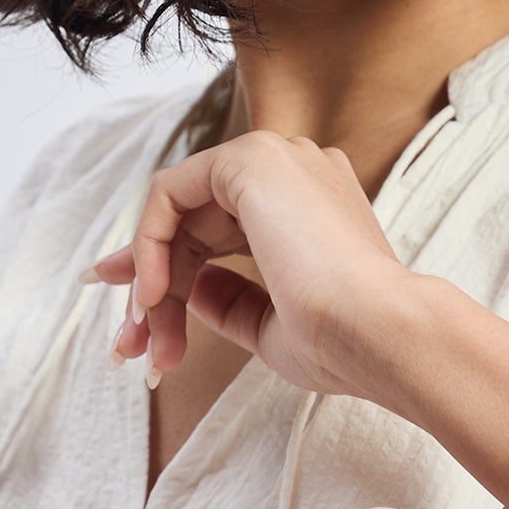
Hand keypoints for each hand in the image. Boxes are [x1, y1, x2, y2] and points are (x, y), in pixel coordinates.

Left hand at [81, 126, 412, 397]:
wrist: (380, 334)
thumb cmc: (344, 342)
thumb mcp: (272, 325)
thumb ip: (229, 300)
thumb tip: (184, 289)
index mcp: (311, 207)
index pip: (219, 227)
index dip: (169, 270)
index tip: (137, 320)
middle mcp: (296, 173)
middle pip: (192, 222)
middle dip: (151, 286)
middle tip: (128, 347)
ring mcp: (276, 160)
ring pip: (177, 212)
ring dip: (151, 278)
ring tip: (144, 341)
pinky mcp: (251, 160)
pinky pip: (169, 193)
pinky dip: (150, 245)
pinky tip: (154, 296)